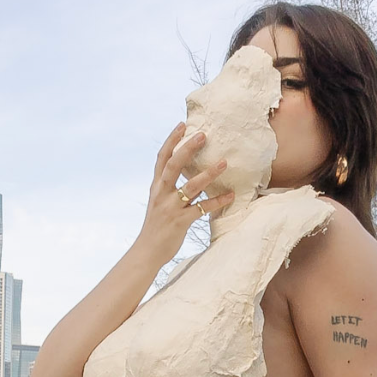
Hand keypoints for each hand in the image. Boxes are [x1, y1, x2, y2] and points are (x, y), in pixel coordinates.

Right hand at [136, 123, 233, 266]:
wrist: (146, 251)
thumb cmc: (156, 227)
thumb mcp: (158, 202)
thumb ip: (168, 188)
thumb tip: (184, 173)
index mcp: (156, 187)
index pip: (162, 158)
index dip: (171, 140)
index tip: (182, 125)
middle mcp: (161, 194)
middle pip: (173, 165)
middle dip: (188, 148)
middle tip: (203, 135)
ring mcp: (170, 208)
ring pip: (190, 186)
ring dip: (208, 173)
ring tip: (224, 162)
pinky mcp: (180, 222)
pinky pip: (202, 208)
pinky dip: (217, 201)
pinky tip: (230, 194)